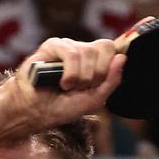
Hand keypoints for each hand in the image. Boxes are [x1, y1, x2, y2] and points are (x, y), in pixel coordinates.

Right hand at [9, 35, 127, 129]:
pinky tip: (63, 83)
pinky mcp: (52, 46)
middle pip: (105, 47)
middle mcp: (82, 50)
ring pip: (87, 52)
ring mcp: (67, 46)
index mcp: (94, 61)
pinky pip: (71, 53)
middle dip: (96, 74)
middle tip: (82, 87)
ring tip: (67, 87)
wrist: (35, 112)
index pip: (113, 50)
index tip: (95, 85)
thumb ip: (111, 81)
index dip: (109, 68)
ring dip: (81, 77)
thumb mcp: (94, 99)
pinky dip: (70, 72)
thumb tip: (122, 57)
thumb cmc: (61, 107)